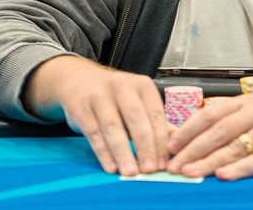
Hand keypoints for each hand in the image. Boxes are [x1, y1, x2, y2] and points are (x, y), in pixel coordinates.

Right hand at [23, 55, 169, 175]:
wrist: (78, 79)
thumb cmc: (114, 95)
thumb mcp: (136, 99)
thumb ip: (154, 120)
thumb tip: (175, 145)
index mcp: (141, 85)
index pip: (155, 113)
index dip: (160, 140)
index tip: (164, 163)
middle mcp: (122, 86)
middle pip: (136, 119)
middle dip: (145, 147)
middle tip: (150, 170)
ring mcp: (100, 96)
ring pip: (114, 128)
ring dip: (124, 153)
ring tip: (131, 172)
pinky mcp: (81, 108)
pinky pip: (94, 134)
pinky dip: (103, 153)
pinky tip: (111, 167)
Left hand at [166, 92, 252, 180]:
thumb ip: (231, 112)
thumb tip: (198, 117)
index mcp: (246, 102)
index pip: (209, 114)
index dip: (187, 129)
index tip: (169, 145)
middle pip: (217, 131)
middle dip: (191, 149)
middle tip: (173, 165)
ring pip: (234, 146)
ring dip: (209, 161)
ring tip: (190, 172)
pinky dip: (240, 168)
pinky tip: (225, 175)